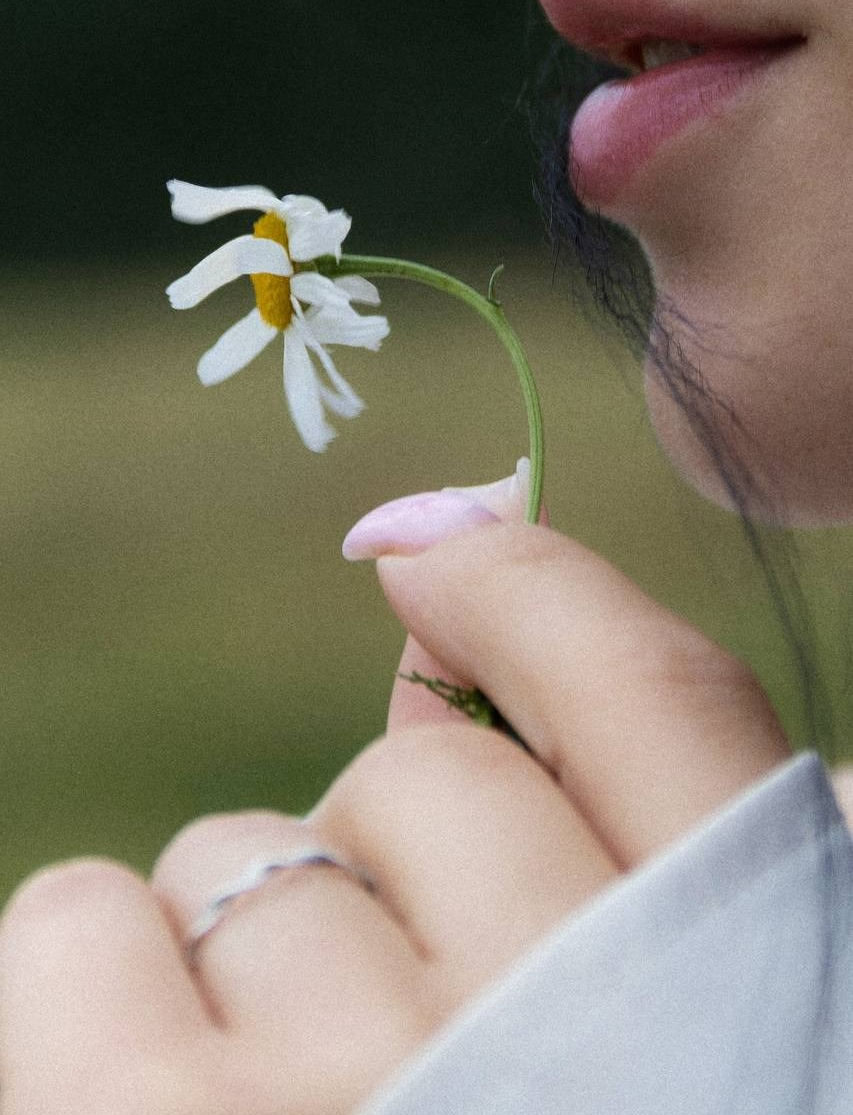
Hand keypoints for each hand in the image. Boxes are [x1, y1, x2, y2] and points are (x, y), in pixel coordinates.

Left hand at [0, 516, 790, 1113]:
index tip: (436, 566)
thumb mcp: (695, 1051)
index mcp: (761, 1009)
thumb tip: (470, 625)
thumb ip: (647, 872)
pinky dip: (96, 989)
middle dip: (391, 870)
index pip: (647, 689)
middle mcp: (574, 1041)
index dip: (527, 593)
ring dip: (249, 955)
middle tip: (415, 1042)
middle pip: (412, 783)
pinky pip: (77, 926)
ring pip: (238, 858)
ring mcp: (341, 1109)